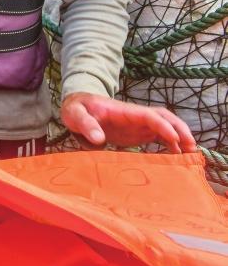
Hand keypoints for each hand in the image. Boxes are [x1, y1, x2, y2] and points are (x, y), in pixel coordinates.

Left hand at [60, 92, 196, 153]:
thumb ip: (86, 125)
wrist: (76, 108)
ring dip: (179, 138)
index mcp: (123, 110)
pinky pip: (158, 137)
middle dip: (180, 129)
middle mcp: (135, 116)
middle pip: (164, 118)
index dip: (163, 126)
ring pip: (165, 127)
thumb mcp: (75, 114)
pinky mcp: (136, 133)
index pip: (149, 115)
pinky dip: (170, 145)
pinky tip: (176, 158)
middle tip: (191, 148)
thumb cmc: (76, 109)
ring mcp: (137, 125)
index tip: (174, 138)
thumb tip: (99, 139)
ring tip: (189, 156)